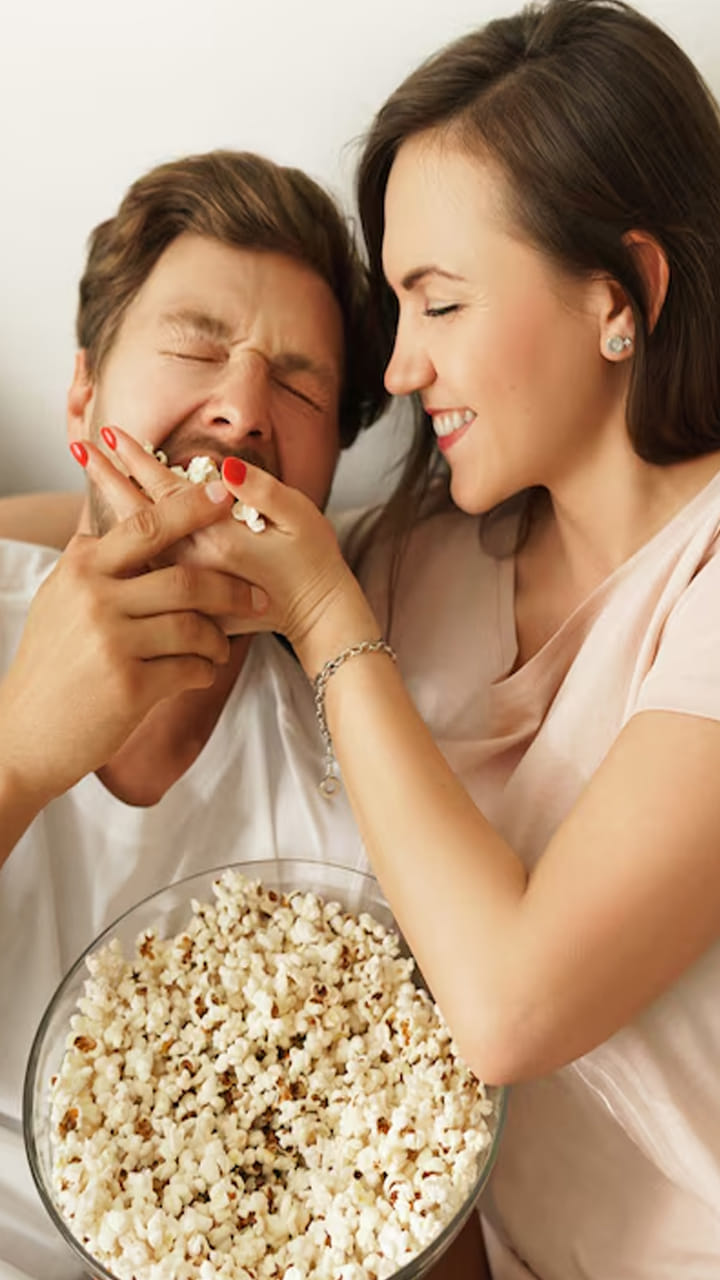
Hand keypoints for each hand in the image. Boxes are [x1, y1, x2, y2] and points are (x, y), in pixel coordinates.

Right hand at [0, 479, 255, 804]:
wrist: (25, 734)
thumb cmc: (50, 666)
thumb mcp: (57, 601)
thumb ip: (91, 565)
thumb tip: (122, 526)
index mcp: (81, 570)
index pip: (146, 527)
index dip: (191, 508)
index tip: (227, 494)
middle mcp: (95, 599)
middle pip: (185, 580)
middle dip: (232, 589)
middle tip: (259, 597)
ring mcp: (112, 643)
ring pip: (194, 627)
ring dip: (219, 639)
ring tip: (220, 648)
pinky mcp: (129, 686)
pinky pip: (190, 668)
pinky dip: (205, 670)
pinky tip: (201, 673)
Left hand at [86, 428, 380, 669]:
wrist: (318, 616)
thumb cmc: (314, 561)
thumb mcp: (301, 516)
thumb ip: (262, 490)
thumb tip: (225, 467)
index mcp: (218, 538)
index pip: (166, 492)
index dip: (139, 460)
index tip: (113, 433)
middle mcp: (194, 560)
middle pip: (139, 514)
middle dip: (109, 476)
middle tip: (80, 445)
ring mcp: (189, 580)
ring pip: (138, 540)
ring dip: (113, 504)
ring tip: (90, 475)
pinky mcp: (191, 595)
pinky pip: (149, 566)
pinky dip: (127, 541)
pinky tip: (111, 523)